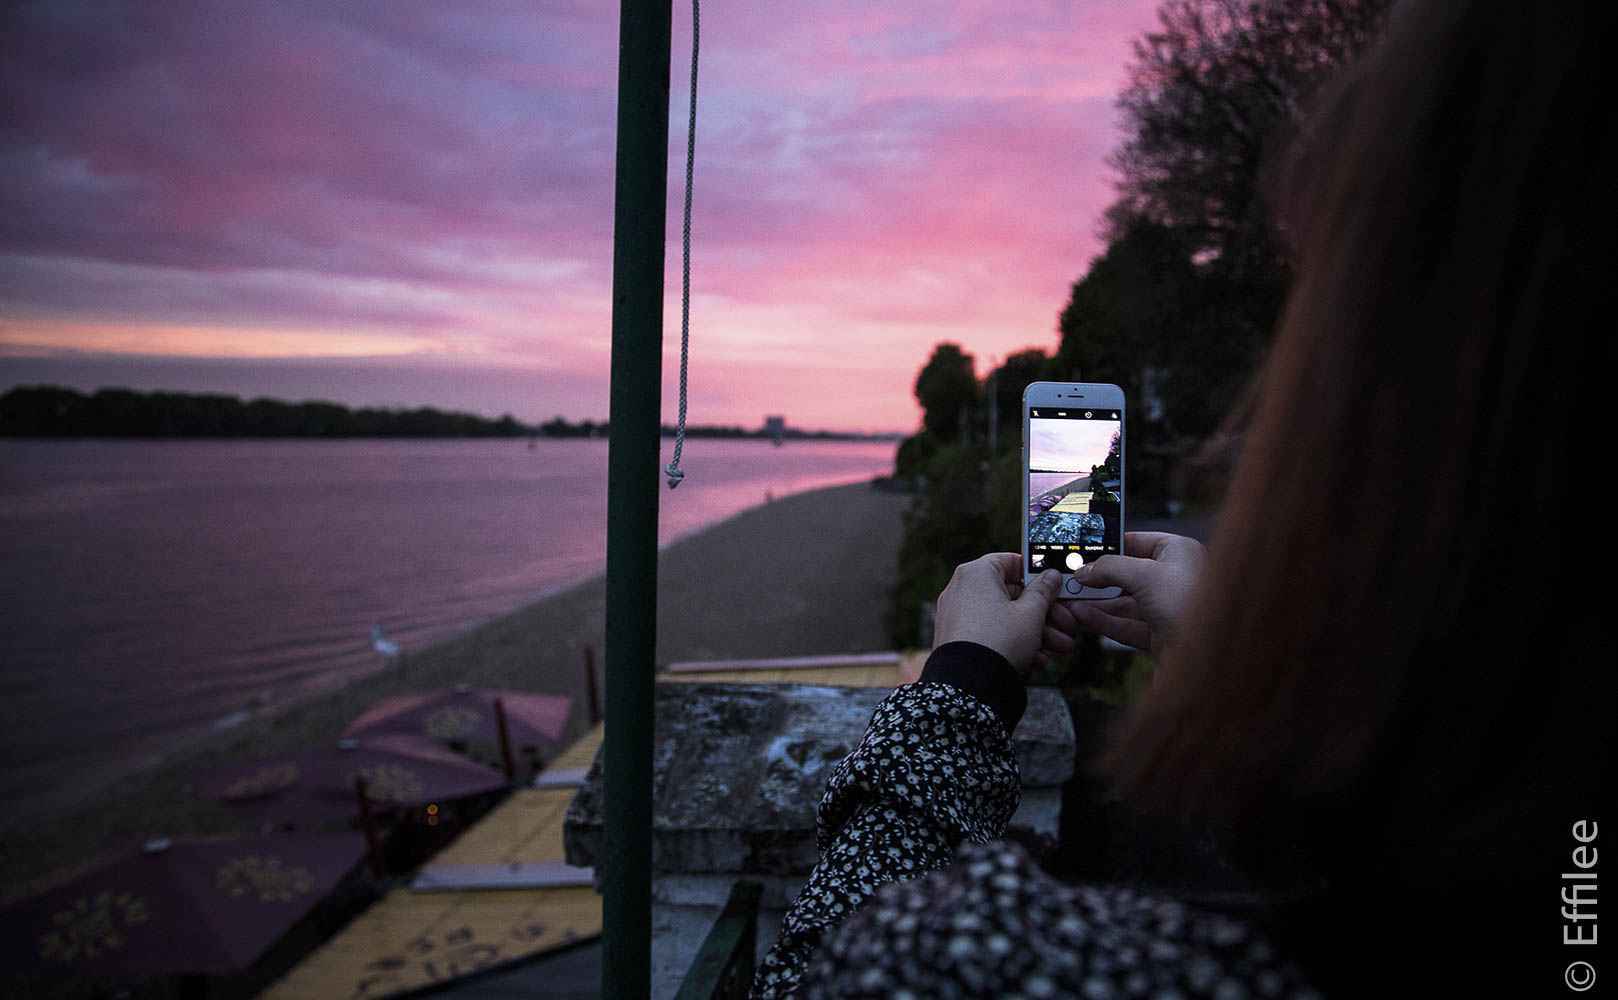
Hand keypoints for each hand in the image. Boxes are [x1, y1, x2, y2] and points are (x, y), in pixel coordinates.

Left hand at [933, 553, 1065, 675]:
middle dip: (1044, 613)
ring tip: (1058, 648)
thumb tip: (1050, 576)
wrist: (968, 686)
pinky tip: (1036, 659)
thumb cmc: (999, 642)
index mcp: (977, 573)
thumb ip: (1044, 591)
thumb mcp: (1031, 614)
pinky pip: (990, 633)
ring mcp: (957, 614)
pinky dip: (1013, 642)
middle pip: (1012, 594)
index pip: (1012, 562)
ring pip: (1005, 617)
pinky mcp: (957, 638)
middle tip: (1066, 626)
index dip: (1037, 575)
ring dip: (1036, 632)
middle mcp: (962, 589)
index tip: (1056, 588)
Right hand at [1062, 531, 1206, 655]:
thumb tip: (1086, 569)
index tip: (1084, 551)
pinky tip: (1082, 615)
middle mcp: (1175, 578)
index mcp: (1180, 553)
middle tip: (1072, 578)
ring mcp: (1167, 608)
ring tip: (1069, 600)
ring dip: (1097, 601)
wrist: (1209, 654)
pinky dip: (1104, 620)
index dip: (1110, 546)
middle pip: (1128, 574)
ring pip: (1125, 602)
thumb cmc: (1189, 604)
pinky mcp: (1160, 633)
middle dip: (1098, 578)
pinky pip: (1127, 623)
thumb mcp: (1143, 575)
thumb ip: (1110, 568)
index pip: (1138, 542)